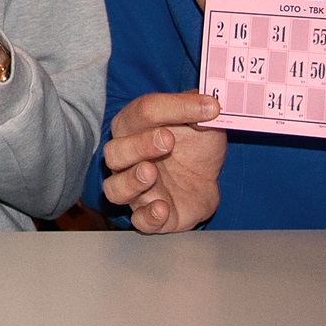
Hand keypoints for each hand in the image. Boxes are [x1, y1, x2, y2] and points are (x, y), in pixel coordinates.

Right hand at [101, 90, 225, 231]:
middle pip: (115, 151)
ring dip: (131, 181)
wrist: (203, 180)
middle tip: (167, 140)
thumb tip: (210, 105)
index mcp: (135, 126)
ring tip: (151, 173)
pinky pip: (138, 220)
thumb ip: (202, 110)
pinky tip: (163, 207)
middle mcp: (126, 157)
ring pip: (115, 188)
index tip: (209, 108)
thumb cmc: (192, 147)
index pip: (144, 111)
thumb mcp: (202, 122)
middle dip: (138, 146)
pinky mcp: (148, 214)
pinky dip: (148, 216)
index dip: (175, 107)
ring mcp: (134, 189)